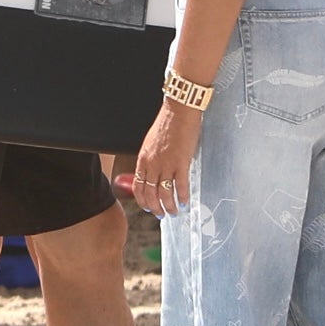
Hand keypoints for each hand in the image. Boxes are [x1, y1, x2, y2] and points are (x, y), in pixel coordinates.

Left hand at [124, 98, 203, 217]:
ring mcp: (166, 164)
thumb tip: (153, 171)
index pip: (138, 186)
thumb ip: (150, 158)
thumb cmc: (167, 123)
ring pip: (164, 193)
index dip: (143, 200)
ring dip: (169, 206)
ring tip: (174, 212)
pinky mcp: (181, 162)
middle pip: (150, 193)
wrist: (179, 111)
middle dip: (155, 207)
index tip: (148, 207)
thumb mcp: (151, 142)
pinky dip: (182, 196)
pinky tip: (185, 202)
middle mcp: (152, 164)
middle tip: (161, 214)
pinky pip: (181, 185)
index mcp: (143, 159)